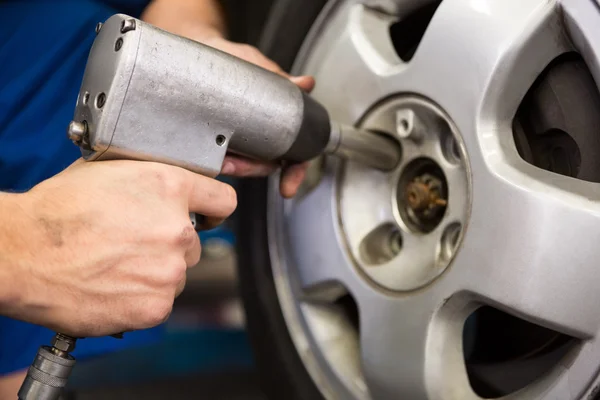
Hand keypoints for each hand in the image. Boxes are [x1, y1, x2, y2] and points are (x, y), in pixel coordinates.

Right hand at [2, 159, 235, 336]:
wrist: (21, 253)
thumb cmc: (57, 212)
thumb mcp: (109, 171)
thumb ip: (151, 179)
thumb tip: (168, 188)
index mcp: (170, 188)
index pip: (223, 200)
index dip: (213, 210)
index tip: (207, 217)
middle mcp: (177, 229)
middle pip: (193, 243)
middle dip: (169, 244)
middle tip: (131, 244)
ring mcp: (169, 271)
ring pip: (176, 275)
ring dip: (155, 273)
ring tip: (114, 266)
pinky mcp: (155, 306)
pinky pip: (159, 302)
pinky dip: (140, 298)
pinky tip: (112, 286)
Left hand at [141, 6, 313, 197]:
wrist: (197, 47)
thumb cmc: (229, 59)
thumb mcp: (256, 67)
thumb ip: (279, 80)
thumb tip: (306, 85)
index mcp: (275, 124)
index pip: (292, 155)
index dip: (294, 172)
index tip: (289, 185)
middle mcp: (257, 137)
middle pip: (264, 166)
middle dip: (255, 171)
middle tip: (246, 168)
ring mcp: (233, 141)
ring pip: (240, 166)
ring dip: (235, 168)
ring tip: (227, 162)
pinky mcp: (209, 141)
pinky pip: (213, 159)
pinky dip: (214, 162)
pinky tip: (211, 159)